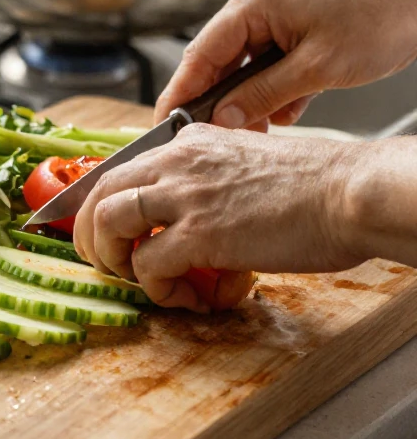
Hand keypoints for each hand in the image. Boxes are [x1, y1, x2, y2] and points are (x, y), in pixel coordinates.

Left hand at [73, 124, 368, 310]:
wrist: (349, 193)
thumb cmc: (316, 184)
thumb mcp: (249, 160)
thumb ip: (212, 177)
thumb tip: (194, 214)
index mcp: (191, 141)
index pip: (123, 165)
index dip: (102, 201)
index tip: (101, 228)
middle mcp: (179, 161)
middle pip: (100, 190)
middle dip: (89, 231)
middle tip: (102, 260)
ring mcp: (185, 195)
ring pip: (108, 221)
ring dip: (113, 259)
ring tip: (138, 280)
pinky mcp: (200, 234)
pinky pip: (148, 265)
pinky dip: (158, 289)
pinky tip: (186, 297)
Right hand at [154, 0, 416, 131]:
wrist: (414, 8)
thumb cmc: (374, 23)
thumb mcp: (316, 69)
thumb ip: (262, 95)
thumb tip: (222, 118)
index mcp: (252, 1)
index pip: (200, 53)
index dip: (180, 92)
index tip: (164, 124)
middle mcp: (253, 3)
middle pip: (217, 62)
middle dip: (222, 102)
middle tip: (219, 139)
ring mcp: (268, 14)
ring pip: (240, 68)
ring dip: (253, 99)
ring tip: (271, 121)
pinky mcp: (283, 28)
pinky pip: (261, 66)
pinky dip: (272, 90)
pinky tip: (291, 105)